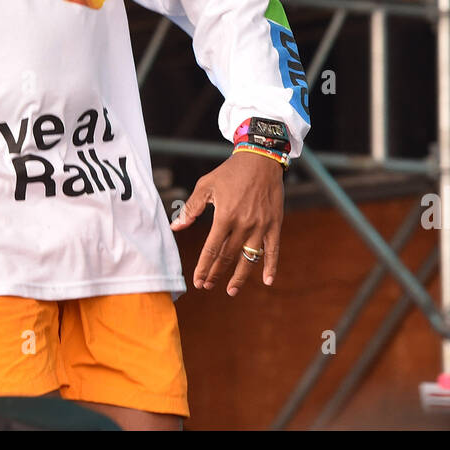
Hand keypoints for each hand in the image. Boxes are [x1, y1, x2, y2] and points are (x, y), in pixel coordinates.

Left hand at [170, 151, 283, 295]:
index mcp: (225, 216)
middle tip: (208, 285)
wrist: (260, 159)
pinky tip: (268, 281)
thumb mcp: (206, 185)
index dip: (204, 267)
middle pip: (228, 257)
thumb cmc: (230, 172)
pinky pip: (274, 250)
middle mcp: (244, 224)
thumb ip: (191, 208)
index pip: (211, 249)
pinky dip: (272, 266)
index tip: (198, 281)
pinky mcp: (275, 224)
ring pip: (249, 258)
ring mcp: (261, 225)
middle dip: (216, 273)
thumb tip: (175, 228)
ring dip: (240, 277)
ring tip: (231, 290)